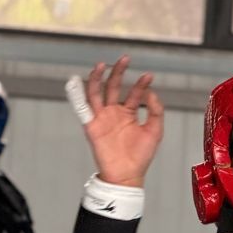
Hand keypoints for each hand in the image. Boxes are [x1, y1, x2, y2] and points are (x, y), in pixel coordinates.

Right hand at [74, 56, 164, 186]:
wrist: (127, 174)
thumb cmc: (141, 156)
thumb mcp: (155, 131)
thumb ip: (156, 111)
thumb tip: (151, 93)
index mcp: (130, 113)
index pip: (135, 93)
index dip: (142, 84)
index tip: (148, 76)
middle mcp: (115, 112)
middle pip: (114, 87)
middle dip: (119, 72)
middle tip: (125, 58)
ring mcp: (103, 118)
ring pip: (97, 92)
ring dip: (99, 78)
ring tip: (103, 64)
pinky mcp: (92, 125)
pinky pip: (83, 107)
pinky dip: (77, 94)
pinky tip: (76, 81)